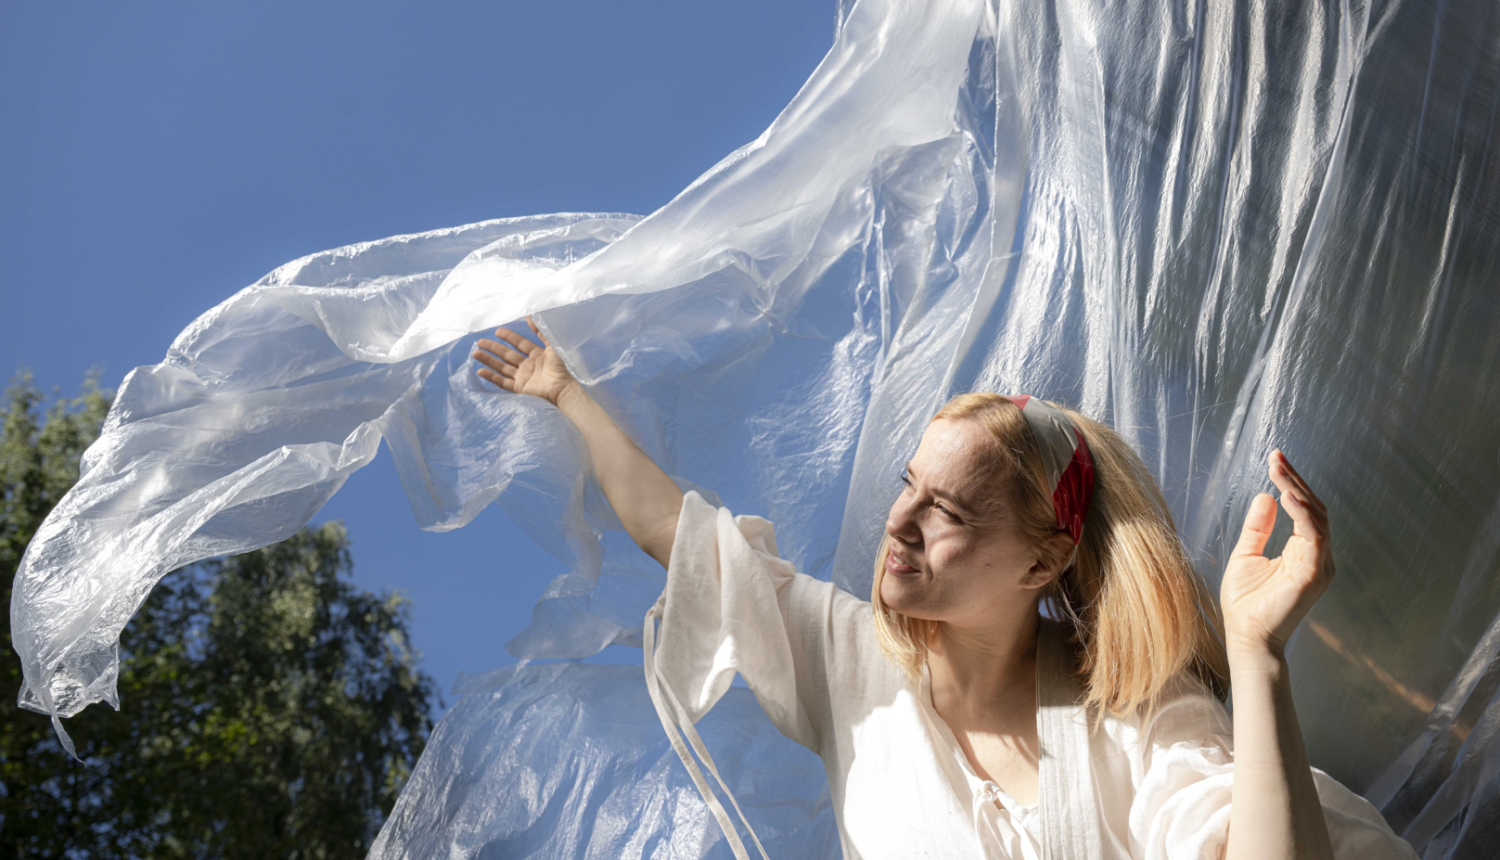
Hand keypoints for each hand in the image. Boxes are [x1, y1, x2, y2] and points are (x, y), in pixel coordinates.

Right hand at [472, 315, 578, 405]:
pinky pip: (502, 382)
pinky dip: (491, 377)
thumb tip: (530, 316)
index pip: (520, 344)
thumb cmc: (560, 368)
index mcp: (536, 355)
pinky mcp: (519, 388)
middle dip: (493, 348)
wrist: (562, 388)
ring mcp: (522, 377)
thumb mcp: (552, 346)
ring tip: (475, 353)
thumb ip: (541, 332)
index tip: (497, 331)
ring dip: (489, 360)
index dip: (509, 337)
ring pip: (502, 367)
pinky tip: (480, 371)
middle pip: (507, 355)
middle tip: (480, 341)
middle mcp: (528, 365)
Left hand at [1220, 450, 1334, 662]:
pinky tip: (1286, 496)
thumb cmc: (1246, 603)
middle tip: (1276, 457)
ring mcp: (1318, 565)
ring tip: (1279, 470)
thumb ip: (1258, 528)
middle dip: (1295, 481)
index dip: (1292, 484)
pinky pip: (1314, 537)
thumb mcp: (1247, 555)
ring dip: (1298, 491)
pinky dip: (1303, 514)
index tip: (1275, 459)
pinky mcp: (1313, 574)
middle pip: (1314, 509)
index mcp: (1302, 552)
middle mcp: (1316, 557)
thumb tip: (1265, 495)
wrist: (1246, 636)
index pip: (1304, 510)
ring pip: (1318, 519)